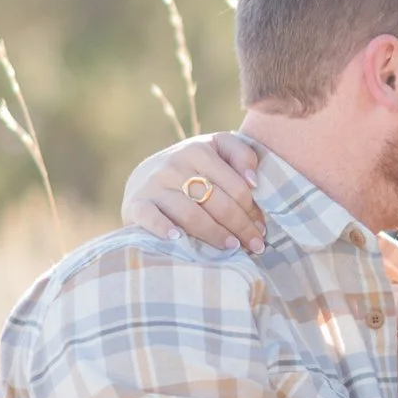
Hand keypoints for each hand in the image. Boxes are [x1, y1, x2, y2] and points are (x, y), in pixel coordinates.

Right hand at [124, 133, 265, 252]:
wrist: (144, 177)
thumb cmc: (191, 167)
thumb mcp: (216, 150)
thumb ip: (240, 154)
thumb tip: (253, 181)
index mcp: (198, 149)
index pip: (237, 187)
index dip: (253, 210)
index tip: (262, 227)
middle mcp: (175, 164)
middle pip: (218, 203)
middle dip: (241, 226)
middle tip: (254, 244)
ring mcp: (154, 185)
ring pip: (190, 214)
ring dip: (215, 234)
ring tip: (232, 247)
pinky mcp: (136, 204)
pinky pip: (151, 218)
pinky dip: (164, 228)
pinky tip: (178, 239)